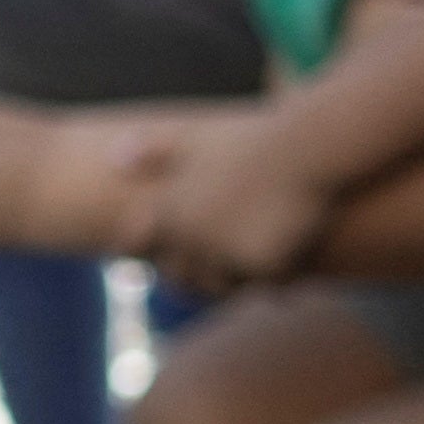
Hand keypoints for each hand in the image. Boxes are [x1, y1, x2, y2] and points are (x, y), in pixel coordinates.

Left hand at [140, 115, 342, 294]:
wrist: (309, 145)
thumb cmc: (255, 138)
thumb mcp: (198, 137)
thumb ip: (155, 148)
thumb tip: (114, 159)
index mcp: (168, 208)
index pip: (135, 247)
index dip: (143, 254)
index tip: (151, 260)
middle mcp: (190, 236)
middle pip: (182, 277)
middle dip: (196, 277)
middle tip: (214, 274)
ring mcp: (225, 253)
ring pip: (225, 286)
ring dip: (237, 282)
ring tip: (253, 274)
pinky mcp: (262, 265)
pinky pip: (266, 287)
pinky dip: (277, 282)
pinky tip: (291, 272)